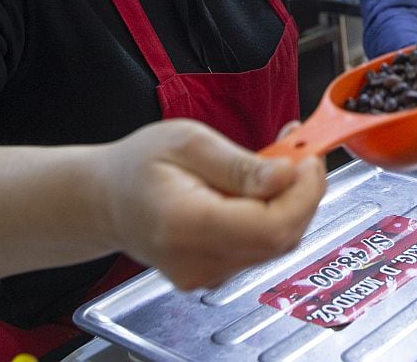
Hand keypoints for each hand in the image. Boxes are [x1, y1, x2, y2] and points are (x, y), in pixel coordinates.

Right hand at [91, 119, 325, 289]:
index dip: (303, 194)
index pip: (268, 227)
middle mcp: (196, 261)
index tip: (309, 159)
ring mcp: (206, 275)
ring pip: (277, 244)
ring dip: (291, 202)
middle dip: (303, 194)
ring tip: (276, 164)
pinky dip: (274, 215)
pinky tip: (261, 188)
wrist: (107, 199)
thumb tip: (287, 176)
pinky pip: (262, 247)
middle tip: (300, 152)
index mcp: (184, 224)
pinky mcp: (216, 275)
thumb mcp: (187, 141)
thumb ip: (239, 164)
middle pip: (280, 239)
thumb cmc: (139, 165)